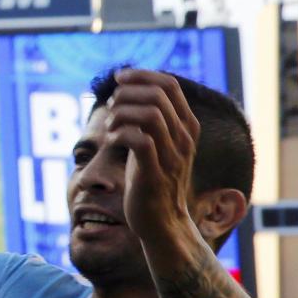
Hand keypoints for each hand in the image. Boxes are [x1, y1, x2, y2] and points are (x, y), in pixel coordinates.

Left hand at [101, 69, 198, 244]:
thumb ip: (150, 120)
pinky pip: (140, 141)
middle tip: (111, 106)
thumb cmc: (151, 179)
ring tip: (110, 125)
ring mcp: (171, 157)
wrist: (162, 222)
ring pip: (151, 114)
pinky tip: (110, 141)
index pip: (169, 85)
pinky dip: (119, 134)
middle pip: (158, 95)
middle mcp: (184, 139)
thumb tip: (125, 90)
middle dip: (127, 93)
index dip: (141, 75)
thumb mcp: (156, 144)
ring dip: (122, 113)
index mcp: (186, 127)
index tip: (118, 78)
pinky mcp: (154, 174)